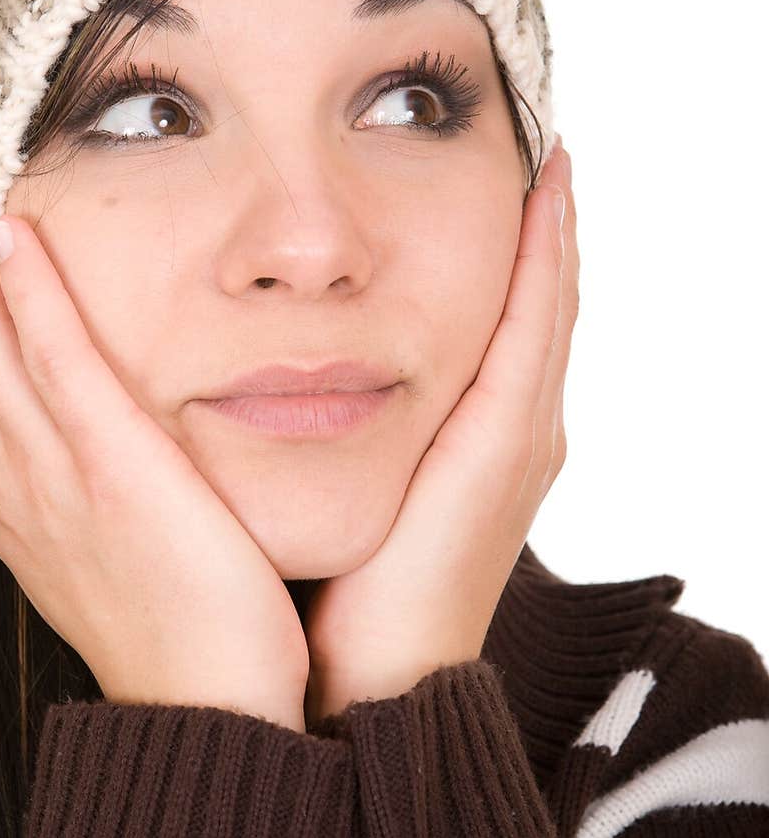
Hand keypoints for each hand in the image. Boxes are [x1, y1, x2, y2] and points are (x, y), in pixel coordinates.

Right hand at [0, 167, 309, 730]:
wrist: (208, 709)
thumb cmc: (177, 637)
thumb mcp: (111, 560)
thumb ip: (91, 501)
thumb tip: (99, 461)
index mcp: (15, 509)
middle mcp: (14, 489)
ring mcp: (52, 479)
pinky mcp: (110, 468)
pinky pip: (57, 360)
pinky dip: (29, 294)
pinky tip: (16, 234)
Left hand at [302, 138, 577, 726]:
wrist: (372, 678)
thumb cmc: (349, 597)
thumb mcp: (352, 495)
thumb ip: (347, 437)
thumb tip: (285, 381)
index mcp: (481, 447)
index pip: (506, 332)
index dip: (514, 262)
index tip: (505, 189)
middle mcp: (518, 435)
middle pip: (541, 310)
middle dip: (544, 235)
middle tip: (546, 158)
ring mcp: (522, 438)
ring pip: (547, 308)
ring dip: (550, 234)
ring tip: (552, 163)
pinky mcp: (505, 444)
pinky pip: (532, 329)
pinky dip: (543, 263)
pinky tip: (543, 200)